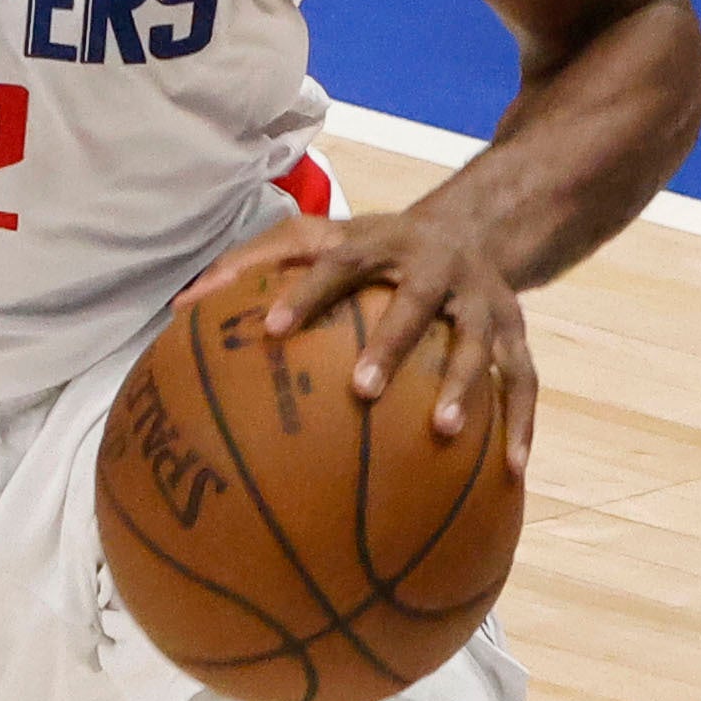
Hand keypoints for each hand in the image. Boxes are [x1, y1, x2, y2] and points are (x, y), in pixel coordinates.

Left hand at [194, 188, 536, 475]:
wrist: (476, 226)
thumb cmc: (372, 250)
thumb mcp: (318, 241)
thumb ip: (252, 267)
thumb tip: (176, 309)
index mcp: (380, 244)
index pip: (338, 263)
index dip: (306, 293)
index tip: (272, 330)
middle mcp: (435, 268)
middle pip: (415, 302)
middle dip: (393, 343)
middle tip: (362, 389)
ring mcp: (481, 301)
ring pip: (476, 344)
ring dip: (464, 386)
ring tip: (445, 432)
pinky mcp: (516, 332)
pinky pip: (524, 383)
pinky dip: (523, 427)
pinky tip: (512, 474)